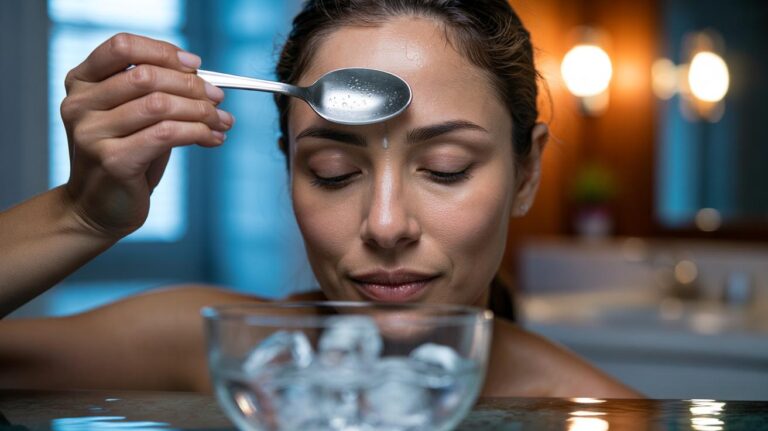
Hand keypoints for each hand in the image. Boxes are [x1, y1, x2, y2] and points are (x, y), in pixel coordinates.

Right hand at [60, 33, 232, 237]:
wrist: (98, 209)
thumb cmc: (124, 158)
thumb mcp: (134, 118)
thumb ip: (156, 93)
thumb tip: (203, 79)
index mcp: (81, 82)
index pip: (122, 47)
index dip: (163, 52)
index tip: (195, 65)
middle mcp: (80, 104)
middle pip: (146, 76)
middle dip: (192, 85)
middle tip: (218, 99)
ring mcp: (92, 133)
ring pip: (160, 105)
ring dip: (201, 111)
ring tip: (221, 121)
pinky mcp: (112, 160)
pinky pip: (167, 134)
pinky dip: (198, 132)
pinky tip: (213, 139)